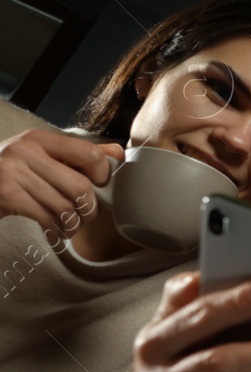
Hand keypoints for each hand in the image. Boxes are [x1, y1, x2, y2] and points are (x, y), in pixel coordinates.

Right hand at [0, 128, 121, 235]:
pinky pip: (47, 218)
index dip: (102, 174)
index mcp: (38, 139)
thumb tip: (119, 152)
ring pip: (65, 206)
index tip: (98, 187)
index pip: (89, 152)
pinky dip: (56, 230)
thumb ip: (76, 155)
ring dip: (72, 224)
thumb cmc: (7, 176)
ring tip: (68, 227)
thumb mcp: (38, 158)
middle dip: (88, 208)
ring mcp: (12, 172)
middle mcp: (25, 151)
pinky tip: (54, 232)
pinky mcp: (6, 194)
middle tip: (84, 216)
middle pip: (80, 186)